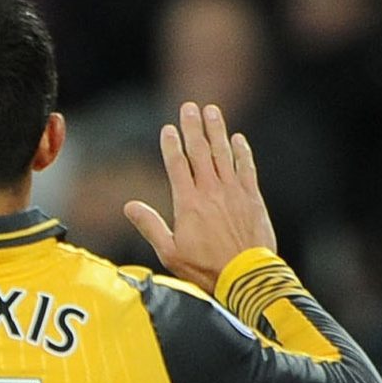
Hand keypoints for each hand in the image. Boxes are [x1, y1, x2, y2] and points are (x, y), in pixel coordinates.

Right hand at [125, 102, 277, 292]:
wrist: (245, 275)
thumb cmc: (205, 268)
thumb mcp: (169, 252)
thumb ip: (150, 226)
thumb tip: (129, 206)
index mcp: (188, 203)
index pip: (177, 166)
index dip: (171, 145)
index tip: (167, 128)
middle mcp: (211, 191)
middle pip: (200, 152)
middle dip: (193, 128)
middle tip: (188, 107)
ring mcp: (233, 192)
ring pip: (223, 154)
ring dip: (217, 131)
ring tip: (211, 111)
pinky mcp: (252, 198)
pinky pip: (246, 167)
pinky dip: (241, 151)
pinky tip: (237, 138)